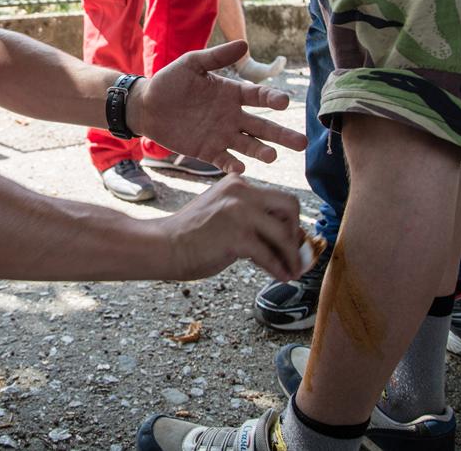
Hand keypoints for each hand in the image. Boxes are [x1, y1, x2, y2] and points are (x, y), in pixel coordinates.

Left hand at [129, 40, 307, 172]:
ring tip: (272, 156)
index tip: (283, 102)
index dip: (272, 99)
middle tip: (302, 143)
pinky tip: (240, 168)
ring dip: (261, 151)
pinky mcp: (207, 150)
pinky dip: (233, 164)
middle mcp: (232, 116)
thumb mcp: (192, 64)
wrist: (146, 105)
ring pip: (248, 145)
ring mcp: (222, 135)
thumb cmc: (170, 81)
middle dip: (282, 135)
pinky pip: (224, 159)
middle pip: (262, 127)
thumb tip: (244, 44)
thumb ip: (216, 57)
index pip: (259, 97)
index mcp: (232, 93)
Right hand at [163, 175, 301, 280]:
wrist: (163, 245)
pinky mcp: (238, 236)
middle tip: (295, 251)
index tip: (291, 239)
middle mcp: (242, 192)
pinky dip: (278, 268)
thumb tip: (282, 238)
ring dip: (292, 255)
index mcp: (237, 183)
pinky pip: (269, 255)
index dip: (288, 221)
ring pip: (284, 233)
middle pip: (290, 205)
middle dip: (296, 230)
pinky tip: (281, 276)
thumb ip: (249, 217)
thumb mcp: (222, 212)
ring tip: (293, 270)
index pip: (276, 197)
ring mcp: (240, 212)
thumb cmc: (190, 235)